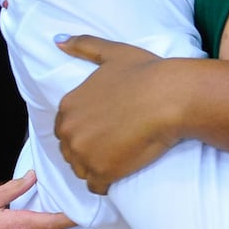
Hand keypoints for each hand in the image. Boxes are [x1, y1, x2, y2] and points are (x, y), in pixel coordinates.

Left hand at [54, 35, 176, 192]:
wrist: (170, 97)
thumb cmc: (146, 73)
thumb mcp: (113, 53)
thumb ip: (83, 46)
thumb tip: (58, 41)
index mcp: (68, 106)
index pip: (66, 128)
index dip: (87, 129)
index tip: (107, 127)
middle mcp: (69, 132)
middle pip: (72, 151)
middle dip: (90, 149)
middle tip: (116, 142)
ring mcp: (83, 155)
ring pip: (82, 170)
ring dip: (98, 166)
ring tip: (122, 156)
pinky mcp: (102, 173)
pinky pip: (97, 186)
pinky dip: (108, 182)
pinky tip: (123, 171)